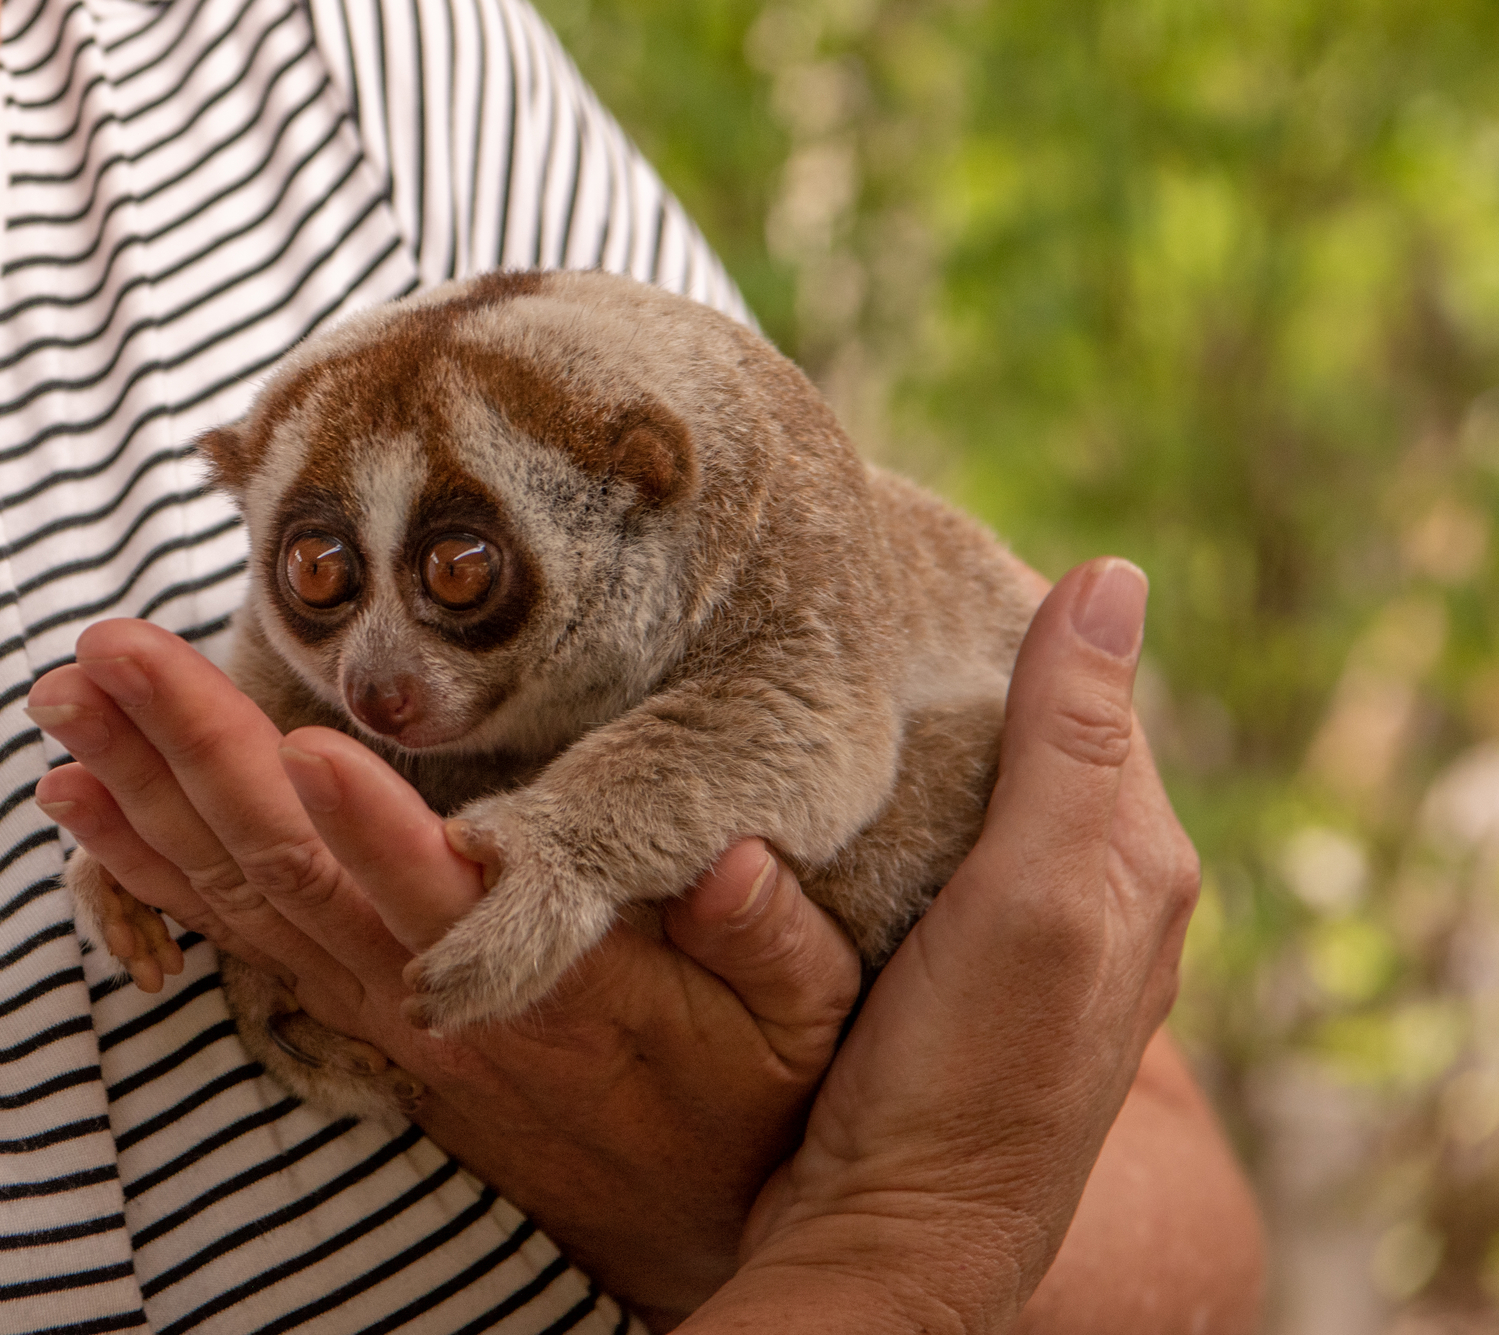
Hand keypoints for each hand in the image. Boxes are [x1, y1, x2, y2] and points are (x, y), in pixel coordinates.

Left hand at [27, 621, 861, 1323]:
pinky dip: (149, 868)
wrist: (683, 1222)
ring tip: (59, 705)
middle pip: (297, 874)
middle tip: (104, 655)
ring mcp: (381, 1007)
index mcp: (552, 981)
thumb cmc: (748, 1099)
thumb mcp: (803, 1022)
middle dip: (197, 757)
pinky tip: (81, 808)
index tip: (306, 745)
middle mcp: (437, 994)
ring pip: (242, 896)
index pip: (445, 900)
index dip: (373, 829)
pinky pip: (236, 933)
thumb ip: (769, 939)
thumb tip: (735, 860)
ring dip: (143, 798)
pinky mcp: (358, 1011)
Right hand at [683, 557, 1208, 1332]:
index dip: (1010, 620)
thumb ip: (1073, 744)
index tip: (907, 561)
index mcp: (1136, 856)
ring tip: (822, 682)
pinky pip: (924, 853)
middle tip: (843, 614)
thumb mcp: (1037, 892)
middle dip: (950, 674)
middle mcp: (1092, 890)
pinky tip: (825, 789)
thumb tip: (1111, 577)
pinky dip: (883, 808)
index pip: (1088, 689)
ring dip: (908, 742)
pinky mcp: (948, 968)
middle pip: (1025, 738)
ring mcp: (1017, 934)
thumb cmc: (975, 1070)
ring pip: (969, 794)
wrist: (896, 1229)